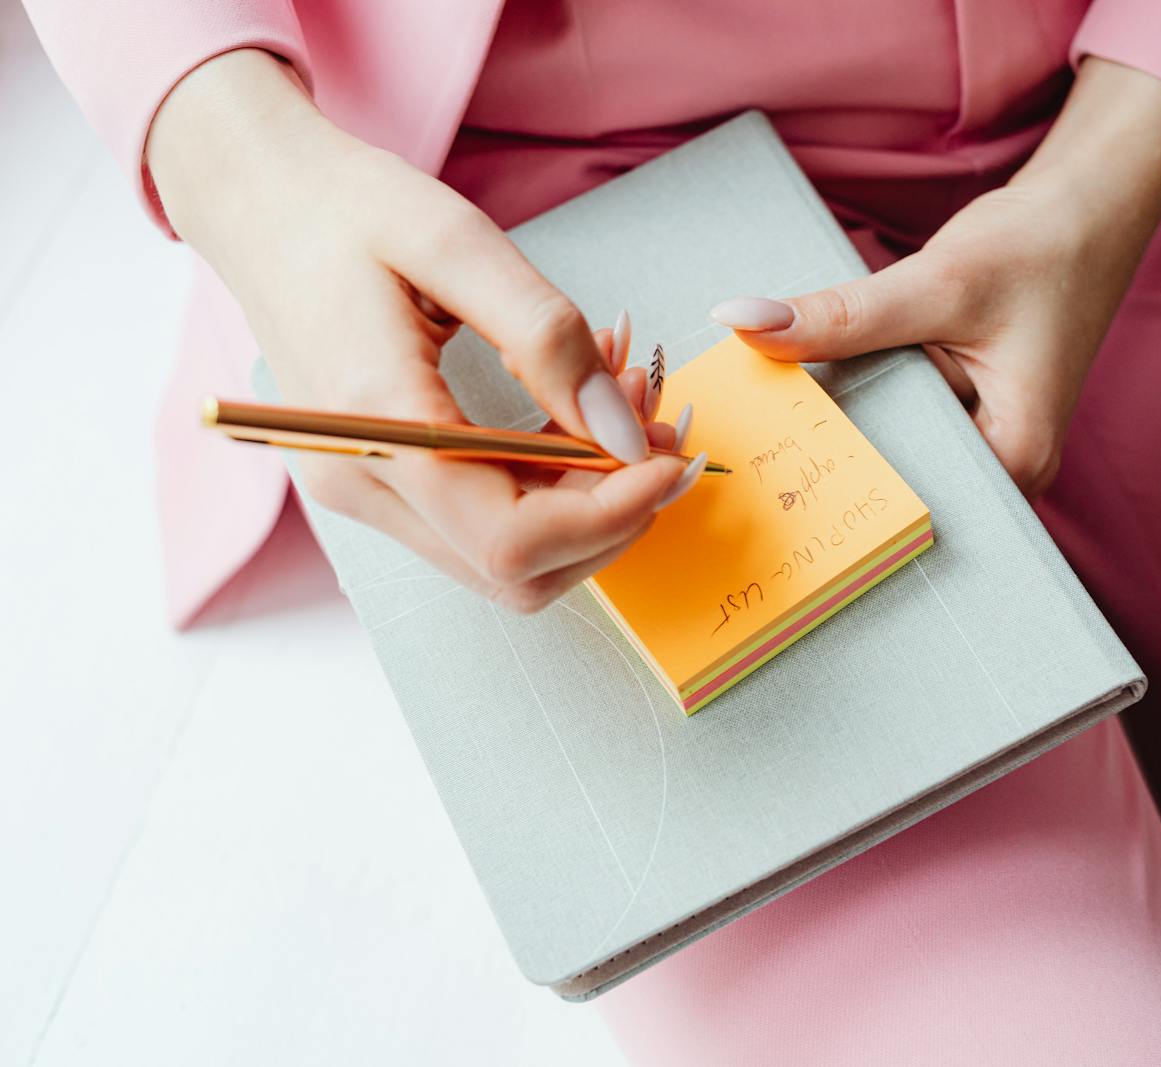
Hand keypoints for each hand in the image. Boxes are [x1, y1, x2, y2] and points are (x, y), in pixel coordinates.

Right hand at [148, 50, 701, 611]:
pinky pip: (485, 516)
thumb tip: (623, 433)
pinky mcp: (381, 480)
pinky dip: (552, 481)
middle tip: (659, 422)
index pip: (511, 542)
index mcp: (374, 425)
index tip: (670, 459)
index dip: (610, 517)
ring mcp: (366, 490)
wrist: (256, 198)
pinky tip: (580, 407)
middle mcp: (362, 483)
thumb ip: (546, 339)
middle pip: (517, 571)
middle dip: (610, 511)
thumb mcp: (456, 241)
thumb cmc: (344, 207)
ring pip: (508, 557)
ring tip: (625, 400)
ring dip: (588, 499)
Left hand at [711, 58, 1160, 497]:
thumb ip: (842, 315)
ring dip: (848, 422)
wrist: (1084, 213)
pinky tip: (824, 382)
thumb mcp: (936, 283)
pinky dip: (867, 399)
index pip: (906, 497)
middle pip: (897, 480)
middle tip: (756, 436)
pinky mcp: (969, 416)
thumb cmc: (1038, 249)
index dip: (835, 481)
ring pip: (896, 449)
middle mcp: (1007, 470)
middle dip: (833, 453)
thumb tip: (743, 323)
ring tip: (779, 408)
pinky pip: (903, 422)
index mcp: (1015, 459)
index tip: (763, 466)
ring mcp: (989, 445)